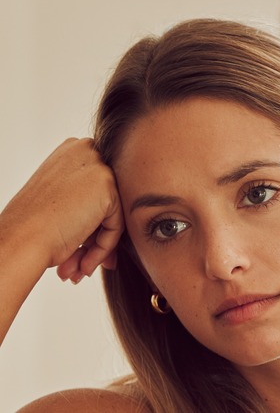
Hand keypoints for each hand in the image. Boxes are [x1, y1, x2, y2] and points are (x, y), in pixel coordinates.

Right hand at [0, 138, 123, 282]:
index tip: (80, 250)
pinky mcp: (107, 186)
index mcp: (71, 151)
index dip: (89, 224)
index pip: (96, 191)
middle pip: (106, 202)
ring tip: (76, 270)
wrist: (21, 241)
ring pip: (112, 216)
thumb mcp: (60, 204)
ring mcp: (97, 167)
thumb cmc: (30, 228)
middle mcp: (85, 152)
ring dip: (96, 249)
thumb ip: (85, 203)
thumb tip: (103, 220)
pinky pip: (116, 225)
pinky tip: (83, 265)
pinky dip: (103, 248)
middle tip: (81, 265)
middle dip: (94, 239)